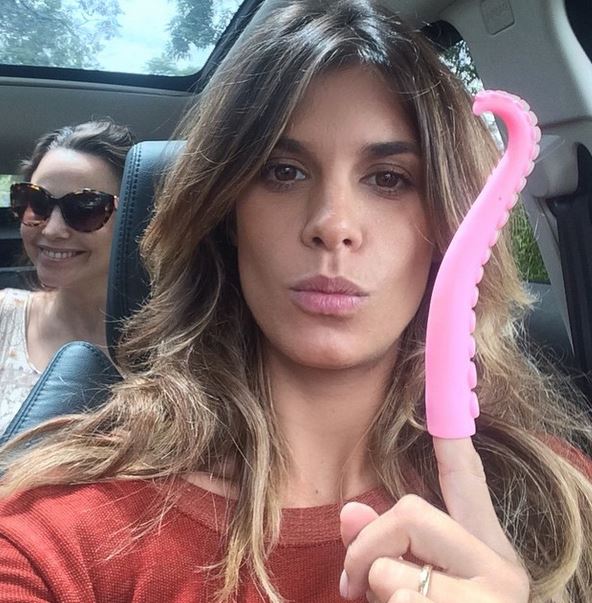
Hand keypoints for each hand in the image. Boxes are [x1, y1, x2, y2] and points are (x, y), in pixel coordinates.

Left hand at [339, 438, 529, 601]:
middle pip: (411, 512)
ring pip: (391, 570)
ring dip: (375, 594)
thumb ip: (385, 546)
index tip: (446, 389)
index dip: (454, 440)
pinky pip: (397, 602)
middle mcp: (501, 570)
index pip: (470, 482)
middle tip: (353, 584)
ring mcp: (492, 598)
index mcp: (490, 553)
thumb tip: (349, 511)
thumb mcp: (415, 582)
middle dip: (365, 548)